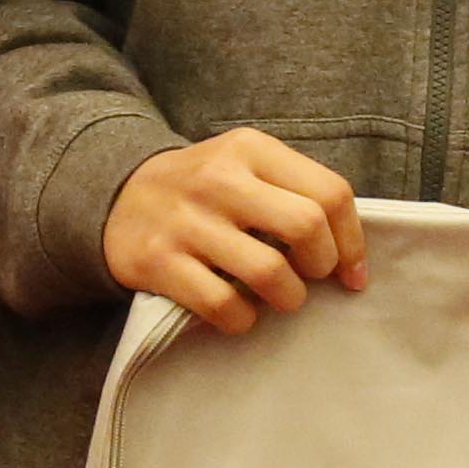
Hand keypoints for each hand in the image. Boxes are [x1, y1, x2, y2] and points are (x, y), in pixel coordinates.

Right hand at [109, 129, 369, 333]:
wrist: (116, 196)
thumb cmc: (203, 190)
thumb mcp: (245, 166)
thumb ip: (295, 193)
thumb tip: (350, 258)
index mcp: (250, 149)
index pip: (330, 192)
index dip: (352, 241)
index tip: (351, 273)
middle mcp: (219, 179)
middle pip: (306, 226)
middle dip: (321, 265)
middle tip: (310, 278)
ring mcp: (186, 221)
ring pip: (269, 272)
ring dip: (288, 298)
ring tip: (280, 297)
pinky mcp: (159, 261)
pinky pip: (223, 305)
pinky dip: (243, 319)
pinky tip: (241, 311)